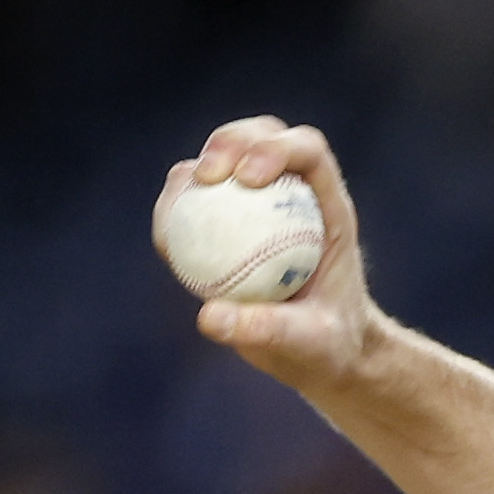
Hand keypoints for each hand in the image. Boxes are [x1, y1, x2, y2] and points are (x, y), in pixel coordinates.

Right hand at [159, 118, 382, 390]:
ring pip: (222, 161)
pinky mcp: (227, 226)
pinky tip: (165, 237)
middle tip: (207, 177)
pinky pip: (194, 205)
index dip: (275, 148)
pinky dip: (175, 210)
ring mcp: (257, 206)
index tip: (246, 179)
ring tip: (177, 206)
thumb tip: (209, 317)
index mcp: (329, 207)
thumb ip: (269, 329)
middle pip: (261, 137)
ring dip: (193, 172)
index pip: (307, 152)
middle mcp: (294, 195)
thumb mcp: (309, 344)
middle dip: (230, 142)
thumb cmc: (329, 346)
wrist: (321, 356)